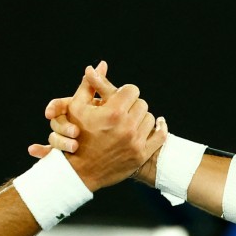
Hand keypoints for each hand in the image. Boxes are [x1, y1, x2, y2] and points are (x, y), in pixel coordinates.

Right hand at [33, 62, 166, 190]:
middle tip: (124, 110)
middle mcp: (127, 126)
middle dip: (132, 105)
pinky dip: (159, 129)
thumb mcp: (77, 107)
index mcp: (113, 112)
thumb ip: (90, 84)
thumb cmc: (75, 135)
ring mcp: (135, 142)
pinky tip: (156, 125)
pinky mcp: (141, 155)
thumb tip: (101, 64)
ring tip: (130, 121)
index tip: (119, 98)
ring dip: (141, 118)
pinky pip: (160, 136)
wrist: (79, 171)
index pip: (132, 90)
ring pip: (150, 118)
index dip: (124, 93)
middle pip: (142, 103)